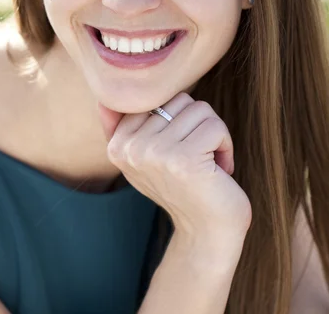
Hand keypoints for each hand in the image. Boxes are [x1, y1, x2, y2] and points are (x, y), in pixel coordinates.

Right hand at [97, 92, 251, 246]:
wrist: (206, 233)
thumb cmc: (182, 187)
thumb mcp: (145, 159)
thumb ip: (125, 128)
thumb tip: (102, 100)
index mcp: (117, 145)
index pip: (157, 97)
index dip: (178, 118)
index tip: (179, 147)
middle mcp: (131, 148)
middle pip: (180, 99)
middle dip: (198, 123)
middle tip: (197, 155)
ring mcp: (155, 153)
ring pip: (200, 109)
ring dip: (214, 134)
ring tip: (207, 161)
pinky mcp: (184, 160)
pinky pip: (215, 127)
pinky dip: (226, 145)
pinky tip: (220, 169)